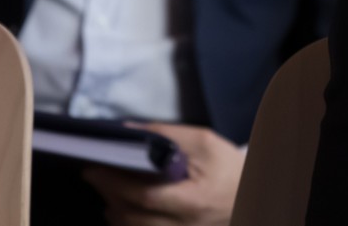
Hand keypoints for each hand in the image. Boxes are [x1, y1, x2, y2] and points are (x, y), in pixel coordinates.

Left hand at [81, 123, 243, 225]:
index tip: (93, 167)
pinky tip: (122, 210)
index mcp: (193, 201)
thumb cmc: (229, 168)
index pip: (144, 197)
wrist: (254, 195)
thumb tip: (127, 131)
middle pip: (133, 219)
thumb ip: (165, 135)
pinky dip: (128, 224)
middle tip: (93, 175)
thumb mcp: (204, 142)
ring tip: (107, 190)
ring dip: (115, 213)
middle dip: (108, 195)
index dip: (114, 184)